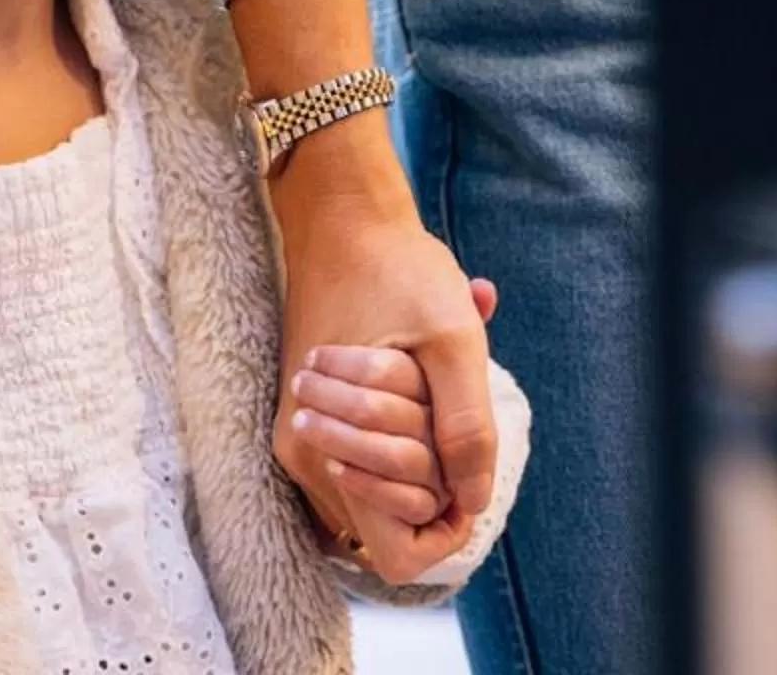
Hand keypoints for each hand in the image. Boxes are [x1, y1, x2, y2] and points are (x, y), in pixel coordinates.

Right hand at [271, 129, 500, 584]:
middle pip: (389, 528)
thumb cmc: (397, 272)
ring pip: (377, 493)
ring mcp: (302, 442)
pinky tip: (404, 383)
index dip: (443, 524)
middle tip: (438, 410)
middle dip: (431, 481)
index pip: (398, 557)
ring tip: (419, 391)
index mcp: (330, 453)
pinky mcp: (307, 419)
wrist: (342, 219)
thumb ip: (467, 427)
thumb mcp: (453, 340)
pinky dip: (395, 437)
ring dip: (413, 456)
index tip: (462, 466)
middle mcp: (304, 461)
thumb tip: (474, 501)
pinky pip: (363, 463)